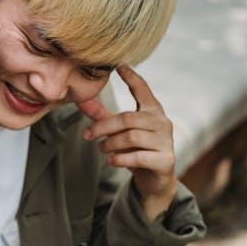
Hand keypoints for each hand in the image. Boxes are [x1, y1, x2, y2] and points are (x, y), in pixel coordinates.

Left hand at [78, 66, 178, 219]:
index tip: (119, 65)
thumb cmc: (136, 149)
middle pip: (127, 118)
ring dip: (110, 143)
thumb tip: (81, 99)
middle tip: (87, 135)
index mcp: (152, 110)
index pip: (143, 89)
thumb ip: (102, 116)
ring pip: (131, 137)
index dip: (132, 77)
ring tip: (101, 148)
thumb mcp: (118, 131)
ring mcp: (166, 141)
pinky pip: (138, 156)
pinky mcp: (165, 160)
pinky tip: (111, 160)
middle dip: (103, 127)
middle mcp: (162, 122)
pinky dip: (120, 159)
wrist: (155, 180)